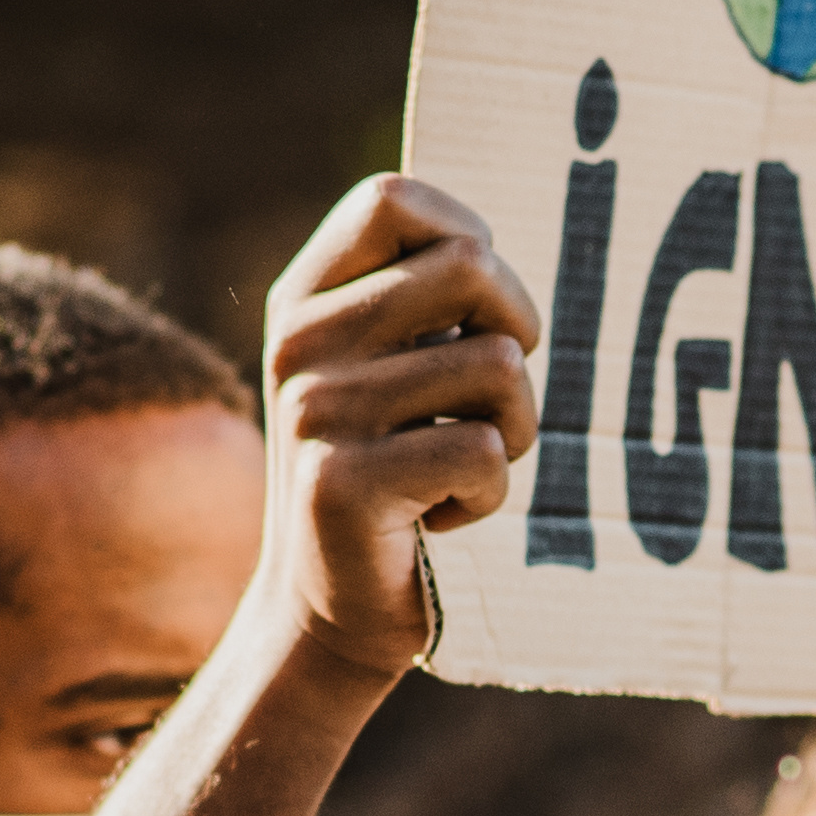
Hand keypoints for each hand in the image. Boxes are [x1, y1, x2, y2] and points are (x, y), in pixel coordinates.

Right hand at [255, 175, 541, 682]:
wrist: (323, 616)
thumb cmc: (386, 478)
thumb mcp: (382, 370)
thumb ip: (418, 298)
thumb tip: (494, 243)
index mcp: (303, 300)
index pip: (392, 199)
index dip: (464, 233)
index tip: (476, 304)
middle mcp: (299, 343)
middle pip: (471, 266)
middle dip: (516, 332)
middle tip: (487, 399)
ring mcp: (317, 411)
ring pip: (499, 365)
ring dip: (511, 429)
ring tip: (456, 468)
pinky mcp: (344, 484)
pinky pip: (484, 452)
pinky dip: (488, 495)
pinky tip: (436, 517)